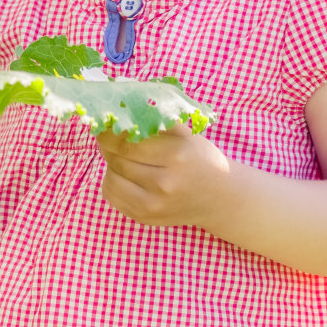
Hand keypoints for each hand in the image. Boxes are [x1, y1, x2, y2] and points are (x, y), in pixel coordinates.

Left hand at [95, 121, 234, 230]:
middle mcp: (164, 183)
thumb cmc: (199, 158)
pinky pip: (111, 196)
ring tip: (122, 157)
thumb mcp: (185, 134)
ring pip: (111, 178)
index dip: (109, 132)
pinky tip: (125, 175)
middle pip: (117, 160)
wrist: (219, 198)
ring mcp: (154, 205)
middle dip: (108, 146)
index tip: (107, 124)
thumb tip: (119, 108)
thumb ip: (155, 119)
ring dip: (111, 164)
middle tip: (110, 137)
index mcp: (176, 155)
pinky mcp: (145, 218)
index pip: (127, 142)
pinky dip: (112, 182)